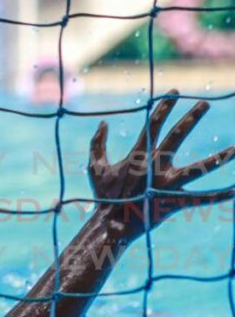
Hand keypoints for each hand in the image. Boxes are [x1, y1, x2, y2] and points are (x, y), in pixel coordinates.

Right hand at [88, 89, 234, 240]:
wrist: (111, 224)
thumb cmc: (103, 196)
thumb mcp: (95, 167)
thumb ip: (97, 144)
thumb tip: (102, 123)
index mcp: (138, 155)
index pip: (153, 124)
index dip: (164, 107)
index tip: (175, 93)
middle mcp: (155, 166)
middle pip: (177, 137)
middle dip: (191, 119)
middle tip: (205, 104)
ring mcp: (167, 184)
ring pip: (199, 169)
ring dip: (220, 158)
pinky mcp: (175, 202)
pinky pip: (202, 199)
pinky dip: (221, 195)